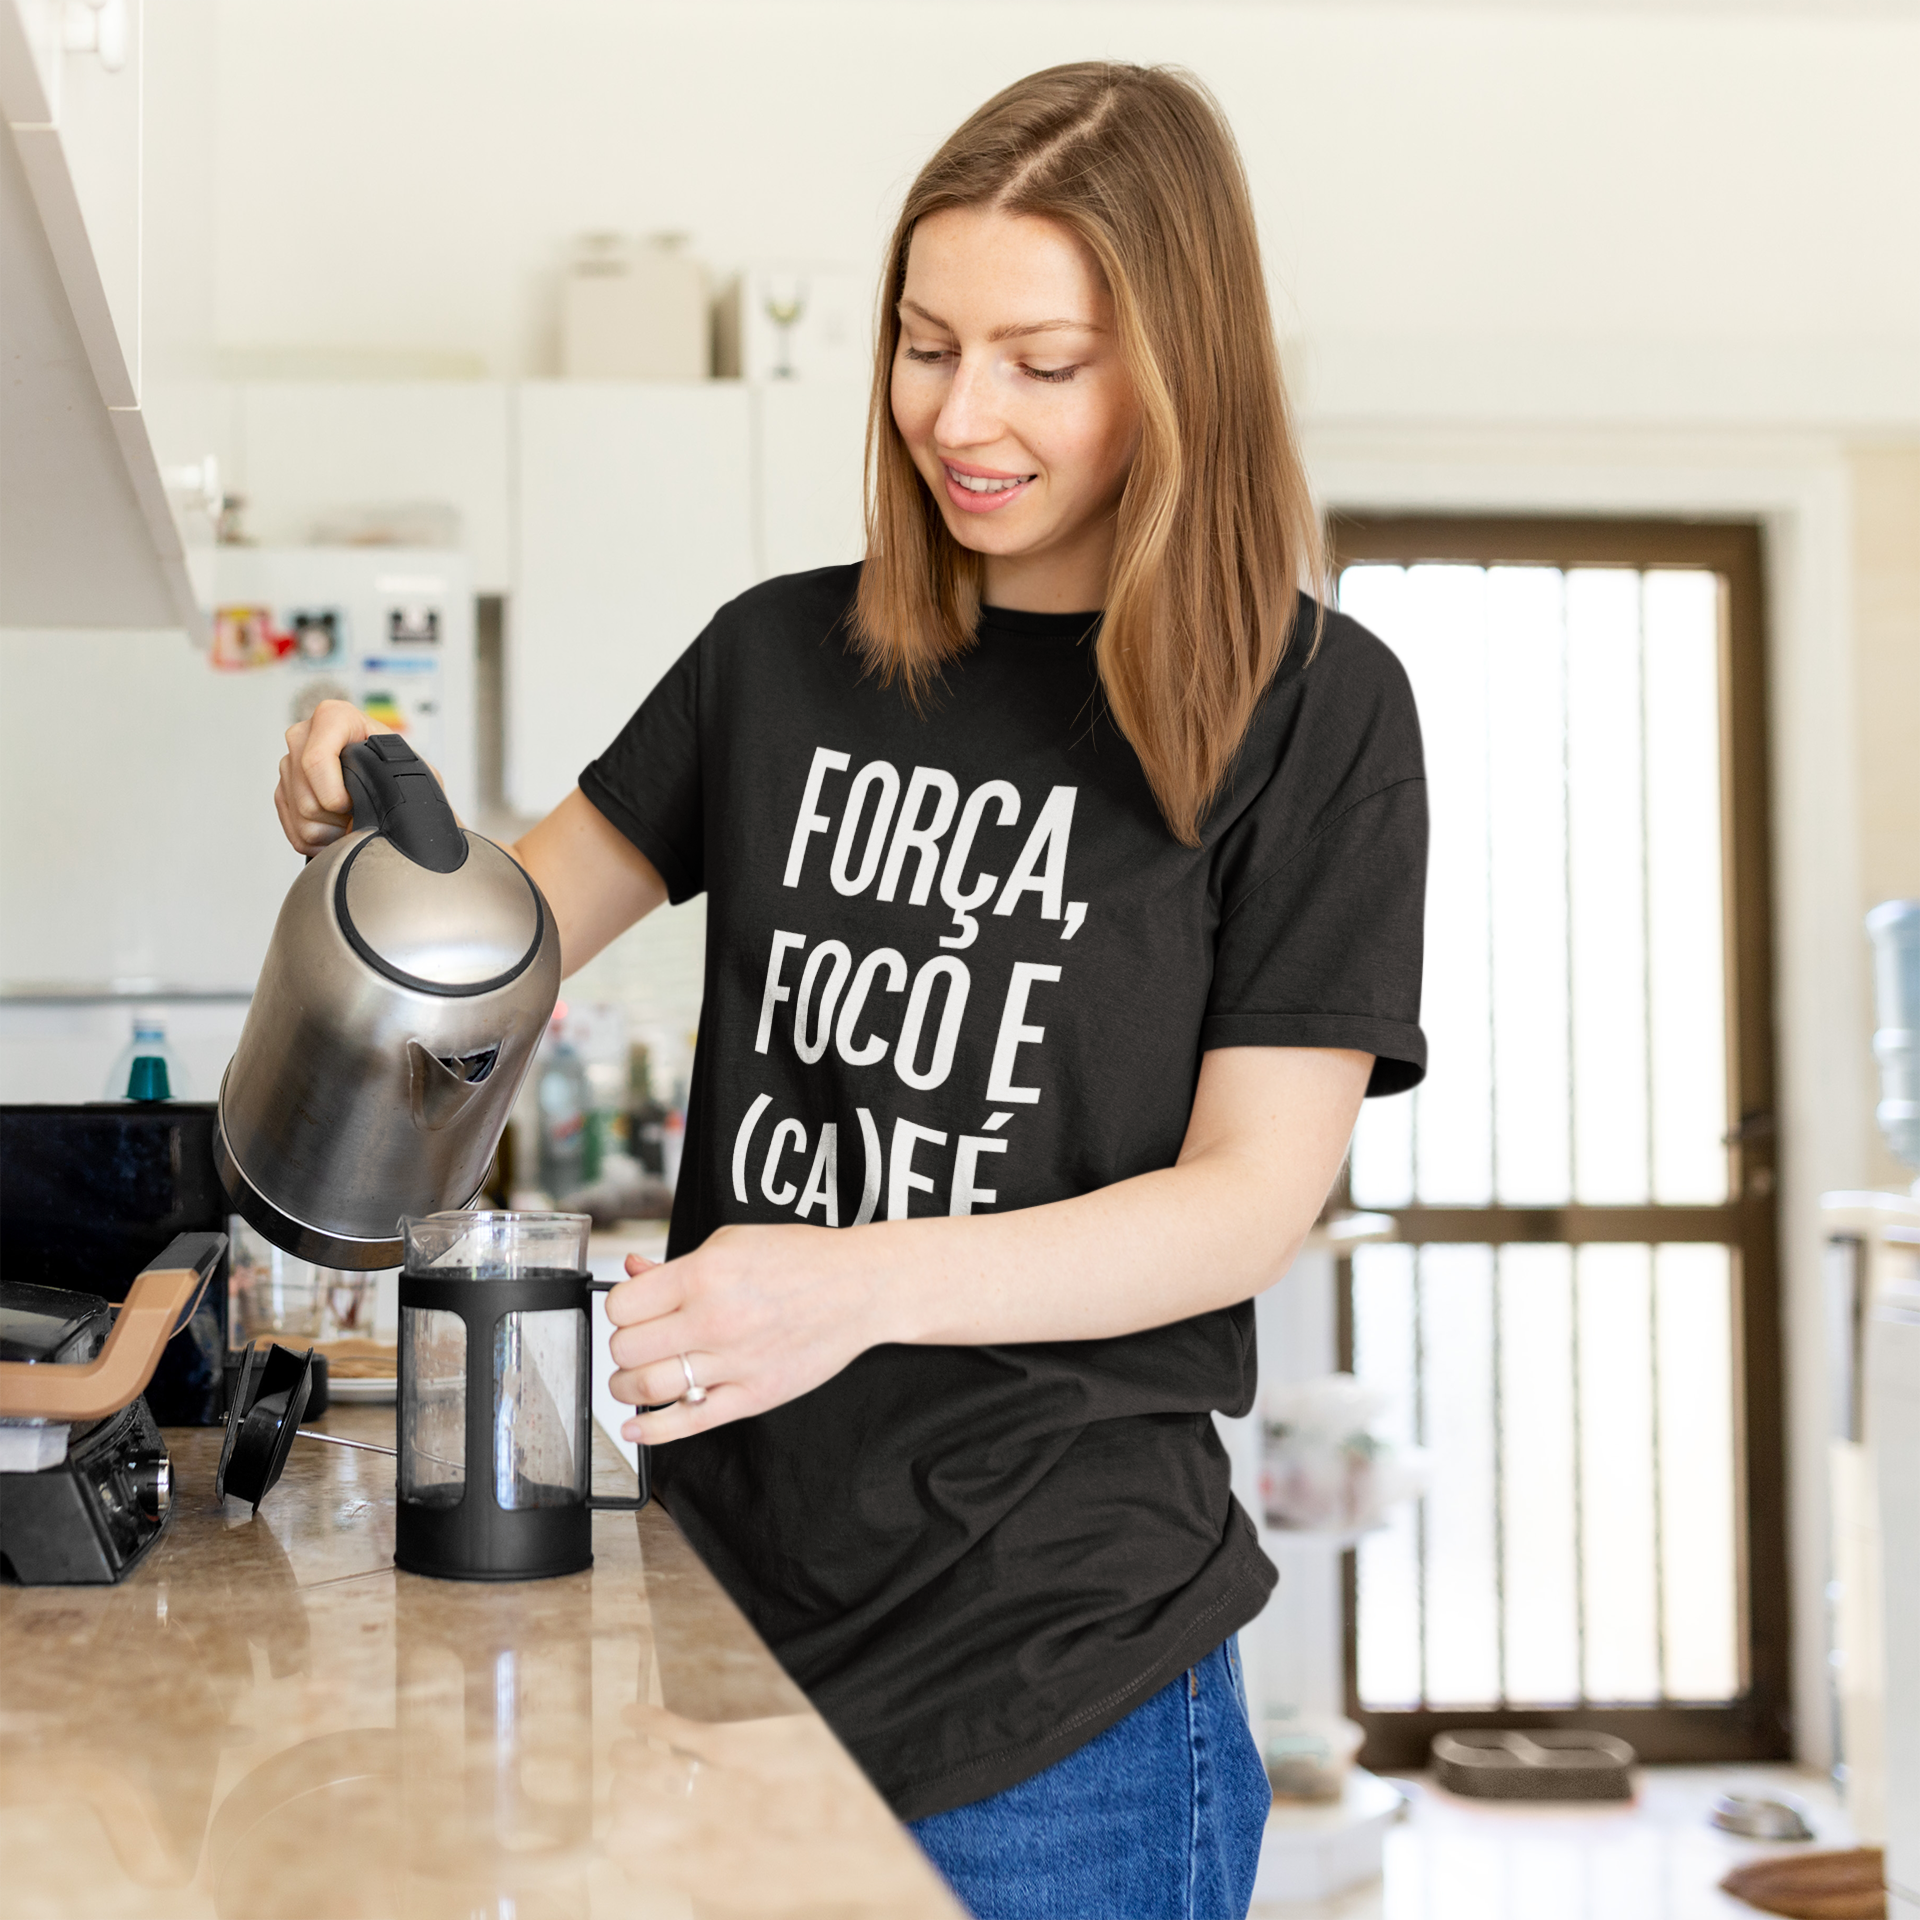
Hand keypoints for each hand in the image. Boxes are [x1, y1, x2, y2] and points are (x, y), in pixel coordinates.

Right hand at [274, 698, 392, 855]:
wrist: (382, 772)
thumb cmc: (393, 765)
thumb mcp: (409, 764)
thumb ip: (405, 775)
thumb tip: (397, 807)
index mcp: (334, 718)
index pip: (316, 760)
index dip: (336, 795)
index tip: (353, 804)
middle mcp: (304, 736)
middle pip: (308, 799)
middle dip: (339, 819)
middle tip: (360, 813)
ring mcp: (289, 764)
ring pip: (301, 819)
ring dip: (331, 831)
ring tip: (351, 818)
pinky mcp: (283, 790)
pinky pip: (294, 831)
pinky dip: (320, 840)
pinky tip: (337, 827)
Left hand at [604, 1224, 891, 1443]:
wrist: (860, 1287)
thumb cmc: (800, 1259)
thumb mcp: (732, 1242)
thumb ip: (676, 1265)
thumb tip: (632, 1274)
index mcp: (703, 1275)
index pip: (622, 1305)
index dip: (621, 1307)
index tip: (632, 1309)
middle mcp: (714, 1320)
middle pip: (627, 1349)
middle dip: (623, 1346)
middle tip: (637, 1340)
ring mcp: (733, 1363)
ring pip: (647, 1388)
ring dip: (627, 1386)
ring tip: (635, 1377)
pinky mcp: (753, 1396)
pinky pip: (689, 1422)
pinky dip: (652, 1430)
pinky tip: (636, 1426)